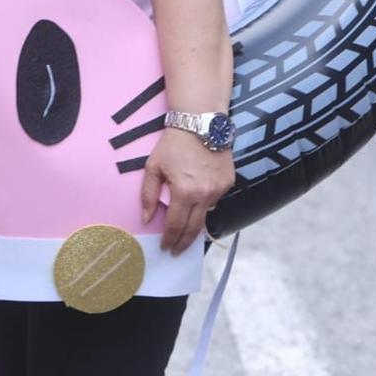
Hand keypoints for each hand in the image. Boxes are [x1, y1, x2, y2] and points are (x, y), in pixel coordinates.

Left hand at [142, 127, 232, 253]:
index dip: (170, 239)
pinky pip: (216, 199)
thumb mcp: (153, 167)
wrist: (200, 124)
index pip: (177, 225)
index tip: (165, 248)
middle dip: (184, 243)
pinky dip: (206, 204)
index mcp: (184, 192)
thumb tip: (146, 218)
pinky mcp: (229, 182)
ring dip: (196, 224)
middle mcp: (205, 194)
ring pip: (207, 214)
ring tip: (186, 233)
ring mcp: (219, 189)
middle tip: (177, 252)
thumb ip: (148, 195)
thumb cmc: (173, 144)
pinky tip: (197, 203)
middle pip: (195, 228)